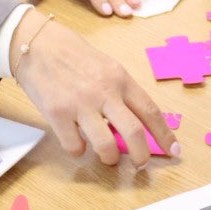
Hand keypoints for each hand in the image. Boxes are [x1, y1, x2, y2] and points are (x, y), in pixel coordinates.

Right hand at [11, 11, 175, 165]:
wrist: (37, 44)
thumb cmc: (73, 56)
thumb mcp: (106, 67)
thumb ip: (120, 93)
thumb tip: (135, 124)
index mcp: (120, 79)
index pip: (150, 111)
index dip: (164, 135)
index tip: (174, 151)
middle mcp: (104, 92)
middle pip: (133, 133)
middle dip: (141, 157)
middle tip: (140, 165)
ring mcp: (80, 104)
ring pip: (106, 146)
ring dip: (109, 158)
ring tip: (107, 156)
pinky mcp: (57, 113)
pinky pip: (75, 146)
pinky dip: (79, 151)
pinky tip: (77, 143)